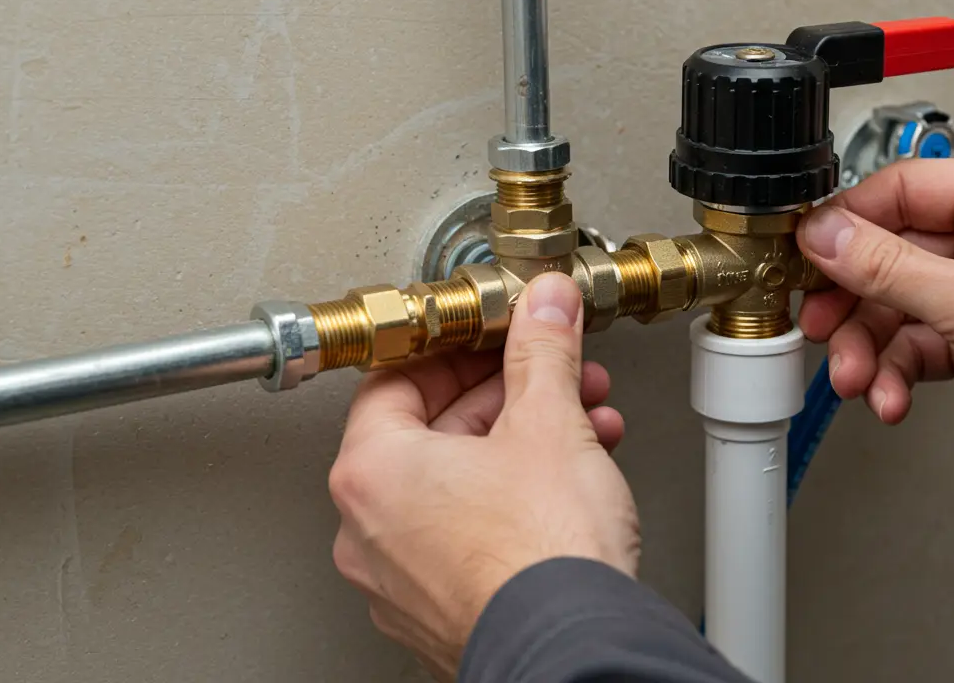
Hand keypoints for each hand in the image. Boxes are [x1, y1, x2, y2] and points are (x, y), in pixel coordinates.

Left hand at [328, 272, 640, 678]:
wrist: (572, 647)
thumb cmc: (543, 556)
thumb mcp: (550, 422)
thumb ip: (542, 351)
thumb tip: (544, 306)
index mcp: (372, 472)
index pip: (395, 380)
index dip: (455, 351)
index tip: (494, 339)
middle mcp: (369, 530)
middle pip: (432, 433)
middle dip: (511, 398)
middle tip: (556, 379)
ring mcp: (400, 580)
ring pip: (459, 487)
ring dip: (524, 448)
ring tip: (585, 430)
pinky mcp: (440, 612)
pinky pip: (469, 536)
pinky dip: (516, 503)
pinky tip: (574, 487)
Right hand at [797, 160, 953, 498]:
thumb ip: (890, 268)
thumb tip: (829, 233)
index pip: (908, 189)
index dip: (851, 221)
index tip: (807, 249)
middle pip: (897, 253)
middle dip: (856, 300)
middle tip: (820, 323)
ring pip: (903, 306)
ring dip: (871, 346)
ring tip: (858, 379)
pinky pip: (923, 344)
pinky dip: (899, 371)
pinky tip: (891, 396)